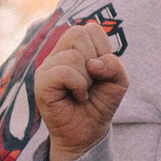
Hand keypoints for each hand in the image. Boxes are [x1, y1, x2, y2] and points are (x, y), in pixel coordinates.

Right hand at [36, 18, 128, 158]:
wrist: (89, 132)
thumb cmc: (101, 103)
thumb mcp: (119, 81)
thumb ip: (114, 65)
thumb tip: (92, 63)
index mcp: (73, 47)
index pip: (90, 28)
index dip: (103, 49)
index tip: (100, 71)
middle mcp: (57, 54)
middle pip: (78, 34)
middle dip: (95, 59)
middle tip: (92, 81)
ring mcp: (47, 67)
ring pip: (73, 56)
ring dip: (87, 78)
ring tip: (83, 91)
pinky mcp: (41, 83)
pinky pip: (63, 72)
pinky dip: (78, 85)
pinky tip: (77, 97)